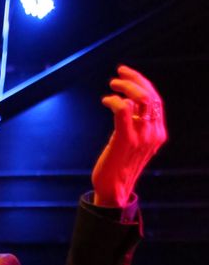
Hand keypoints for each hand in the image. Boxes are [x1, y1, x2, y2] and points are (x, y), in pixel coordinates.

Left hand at [92, 65, 166, 206]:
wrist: (113, 191)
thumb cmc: (119, 166)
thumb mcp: (132, 141)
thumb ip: (134, 123)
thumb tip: (128, 102)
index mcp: (158, 133)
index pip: (156, 99)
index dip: (142, 82)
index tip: (127, 74)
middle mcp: (153, 134)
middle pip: (150, 95)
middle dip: (134, 79)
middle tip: (118, 74)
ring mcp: (140, 137)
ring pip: (139, 99)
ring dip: (124, 87)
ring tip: (112, 85)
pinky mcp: (125, 140)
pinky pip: (123, 110)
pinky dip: (114, 100)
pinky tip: (106, 101)